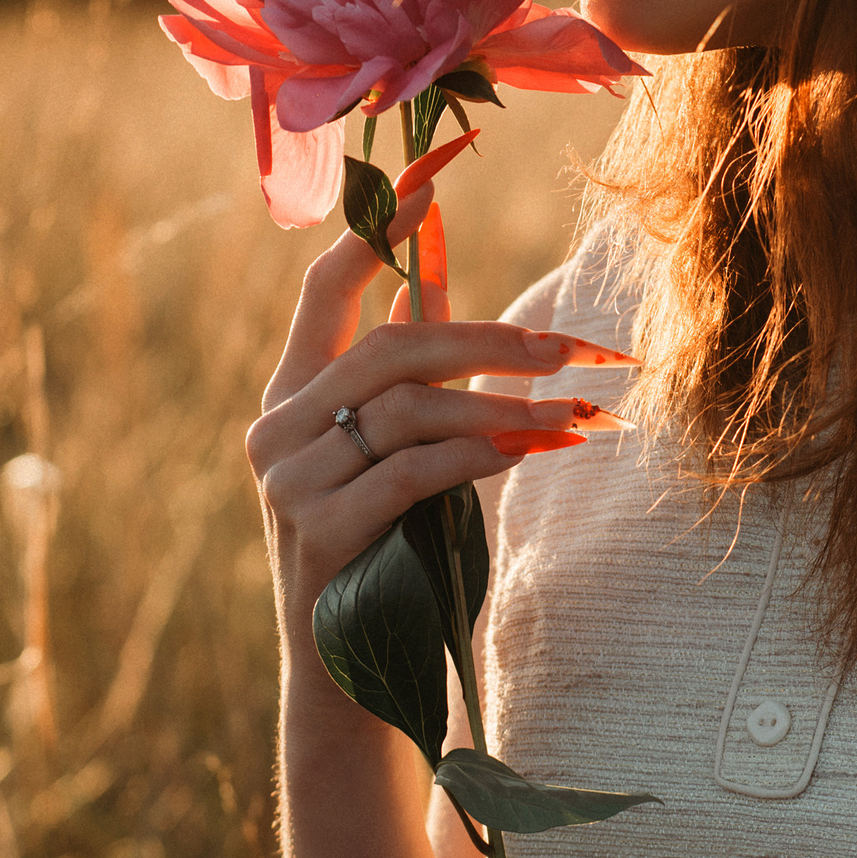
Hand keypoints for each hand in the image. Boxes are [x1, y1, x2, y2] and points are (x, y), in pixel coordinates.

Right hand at [245, 183, 632, 657]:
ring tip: (578, 413)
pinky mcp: (320, 536)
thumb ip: (410, 375)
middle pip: (390, 345)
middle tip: (576, 346)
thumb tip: (428, 273)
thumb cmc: (388, 559)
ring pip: (407, 407)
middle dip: (492, 339)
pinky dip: (480, 454)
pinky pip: (411, 471)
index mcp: (291, 396)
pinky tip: (533, 450)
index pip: (324, 287)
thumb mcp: (398, 454)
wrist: (351, 687)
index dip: (378, 225)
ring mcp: (290, 484)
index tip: (439, 170)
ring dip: (506, 404)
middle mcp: (277, 429)